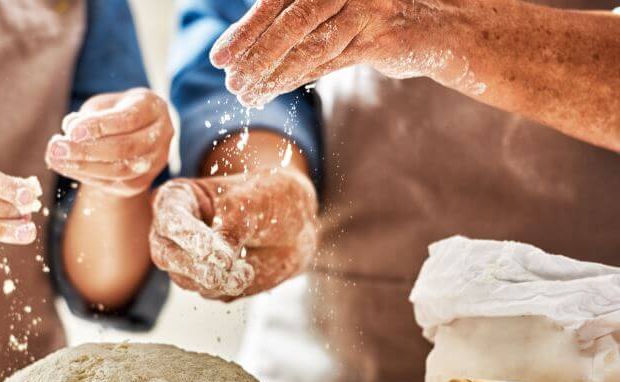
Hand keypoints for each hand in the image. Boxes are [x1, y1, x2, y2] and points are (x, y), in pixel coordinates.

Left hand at [46, 88, 173, 196]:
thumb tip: (69, 128)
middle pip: (125, 148)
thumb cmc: (117, 111)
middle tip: (57, 147)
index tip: (71, 130)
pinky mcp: (142, 182)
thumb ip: (89, 114)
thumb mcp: (104, 104)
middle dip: (87, 150)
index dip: (99, 126)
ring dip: (83, 167)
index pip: (128, 119)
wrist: (138, 131)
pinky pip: (115, 183)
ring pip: (121, 171)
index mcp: (153, 108)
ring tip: (55, 159)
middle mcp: (161, 136)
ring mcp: (155, 162)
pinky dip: (87, 176)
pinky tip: (67, 167)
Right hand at [150, 169, 317, 299]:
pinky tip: (248, 271)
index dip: (187, 235)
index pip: (170, 219)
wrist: (296, 225)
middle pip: (165, 254)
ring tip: (246, 270)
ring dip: (216, 280)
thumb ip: (231, 229)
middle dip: (193, 266)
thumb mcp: (252, 203)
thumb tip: (217, 262)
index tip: (210, 248)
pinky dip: (228, 287)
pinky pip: (208, 293)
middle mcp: (175, 231)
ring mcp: (187, 259)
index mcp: (178, 198)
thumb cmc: (269, 199)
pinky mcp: (205, 281)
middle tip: (220, 273)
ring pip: (185, 279)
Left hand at [210, 0, 465, 106]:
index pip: (277, 0)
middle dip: (255, 54)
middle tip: (230, 81)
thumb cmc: (376, 20)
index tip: (220, 57)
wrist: (439, 28)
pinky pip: (334, 59)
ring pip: (310, 42)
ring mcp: (368, 4)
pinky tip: (276, 92)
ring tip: (248, 95)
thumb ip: (296, 23)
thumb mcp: (333, 15)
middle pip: (290, 19)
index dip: (246, 29)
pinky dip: (301, 77)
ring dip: (274, 73)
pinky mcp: (384, 34)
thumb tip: (242, 48)